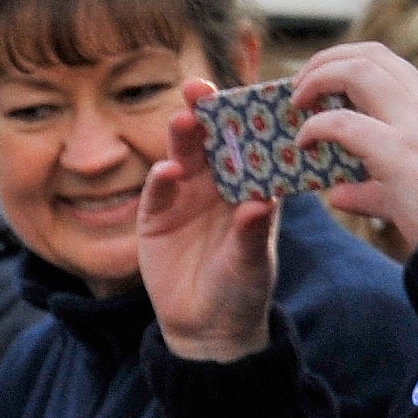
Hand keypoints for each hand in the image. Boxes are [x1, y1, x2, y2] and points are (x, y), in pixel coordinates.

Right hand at [140, 90, 277, 362]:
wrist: (206, 327)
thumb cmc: (242, 291)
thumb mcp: (252, 264)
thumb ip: (253, 234)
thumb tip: (262, 203)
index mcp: (250, 186)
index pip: (248, 144)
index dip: (245, 117)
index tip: (245, 93)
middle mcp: (217, 184)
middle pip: (211, 140)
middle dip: (206, 113)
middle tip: (202, 90)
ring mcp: (184, 197)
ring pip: (182, 156)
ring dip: (182, 137)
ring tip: (184, 121)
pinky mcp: (155, 215)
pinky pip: (157, 190)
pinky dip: (161, 179)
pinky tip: (167, 172)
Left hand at [284, 42, 417, 251]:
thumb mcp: (408, 190)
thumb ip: (370, 187)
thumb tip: (336, 194)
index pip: (389, 64)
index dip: (348, 62)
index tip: (320, 80)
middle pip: (371, 54)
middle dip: (326, 60)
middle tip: (298, 84)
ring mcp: (416, 125)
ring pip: (358, 71)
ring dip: (318, 79)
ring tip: (296, 102)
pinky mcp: (399, 152)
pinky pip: (343, 123)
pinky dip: (315, 126)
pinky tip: (303, 142)